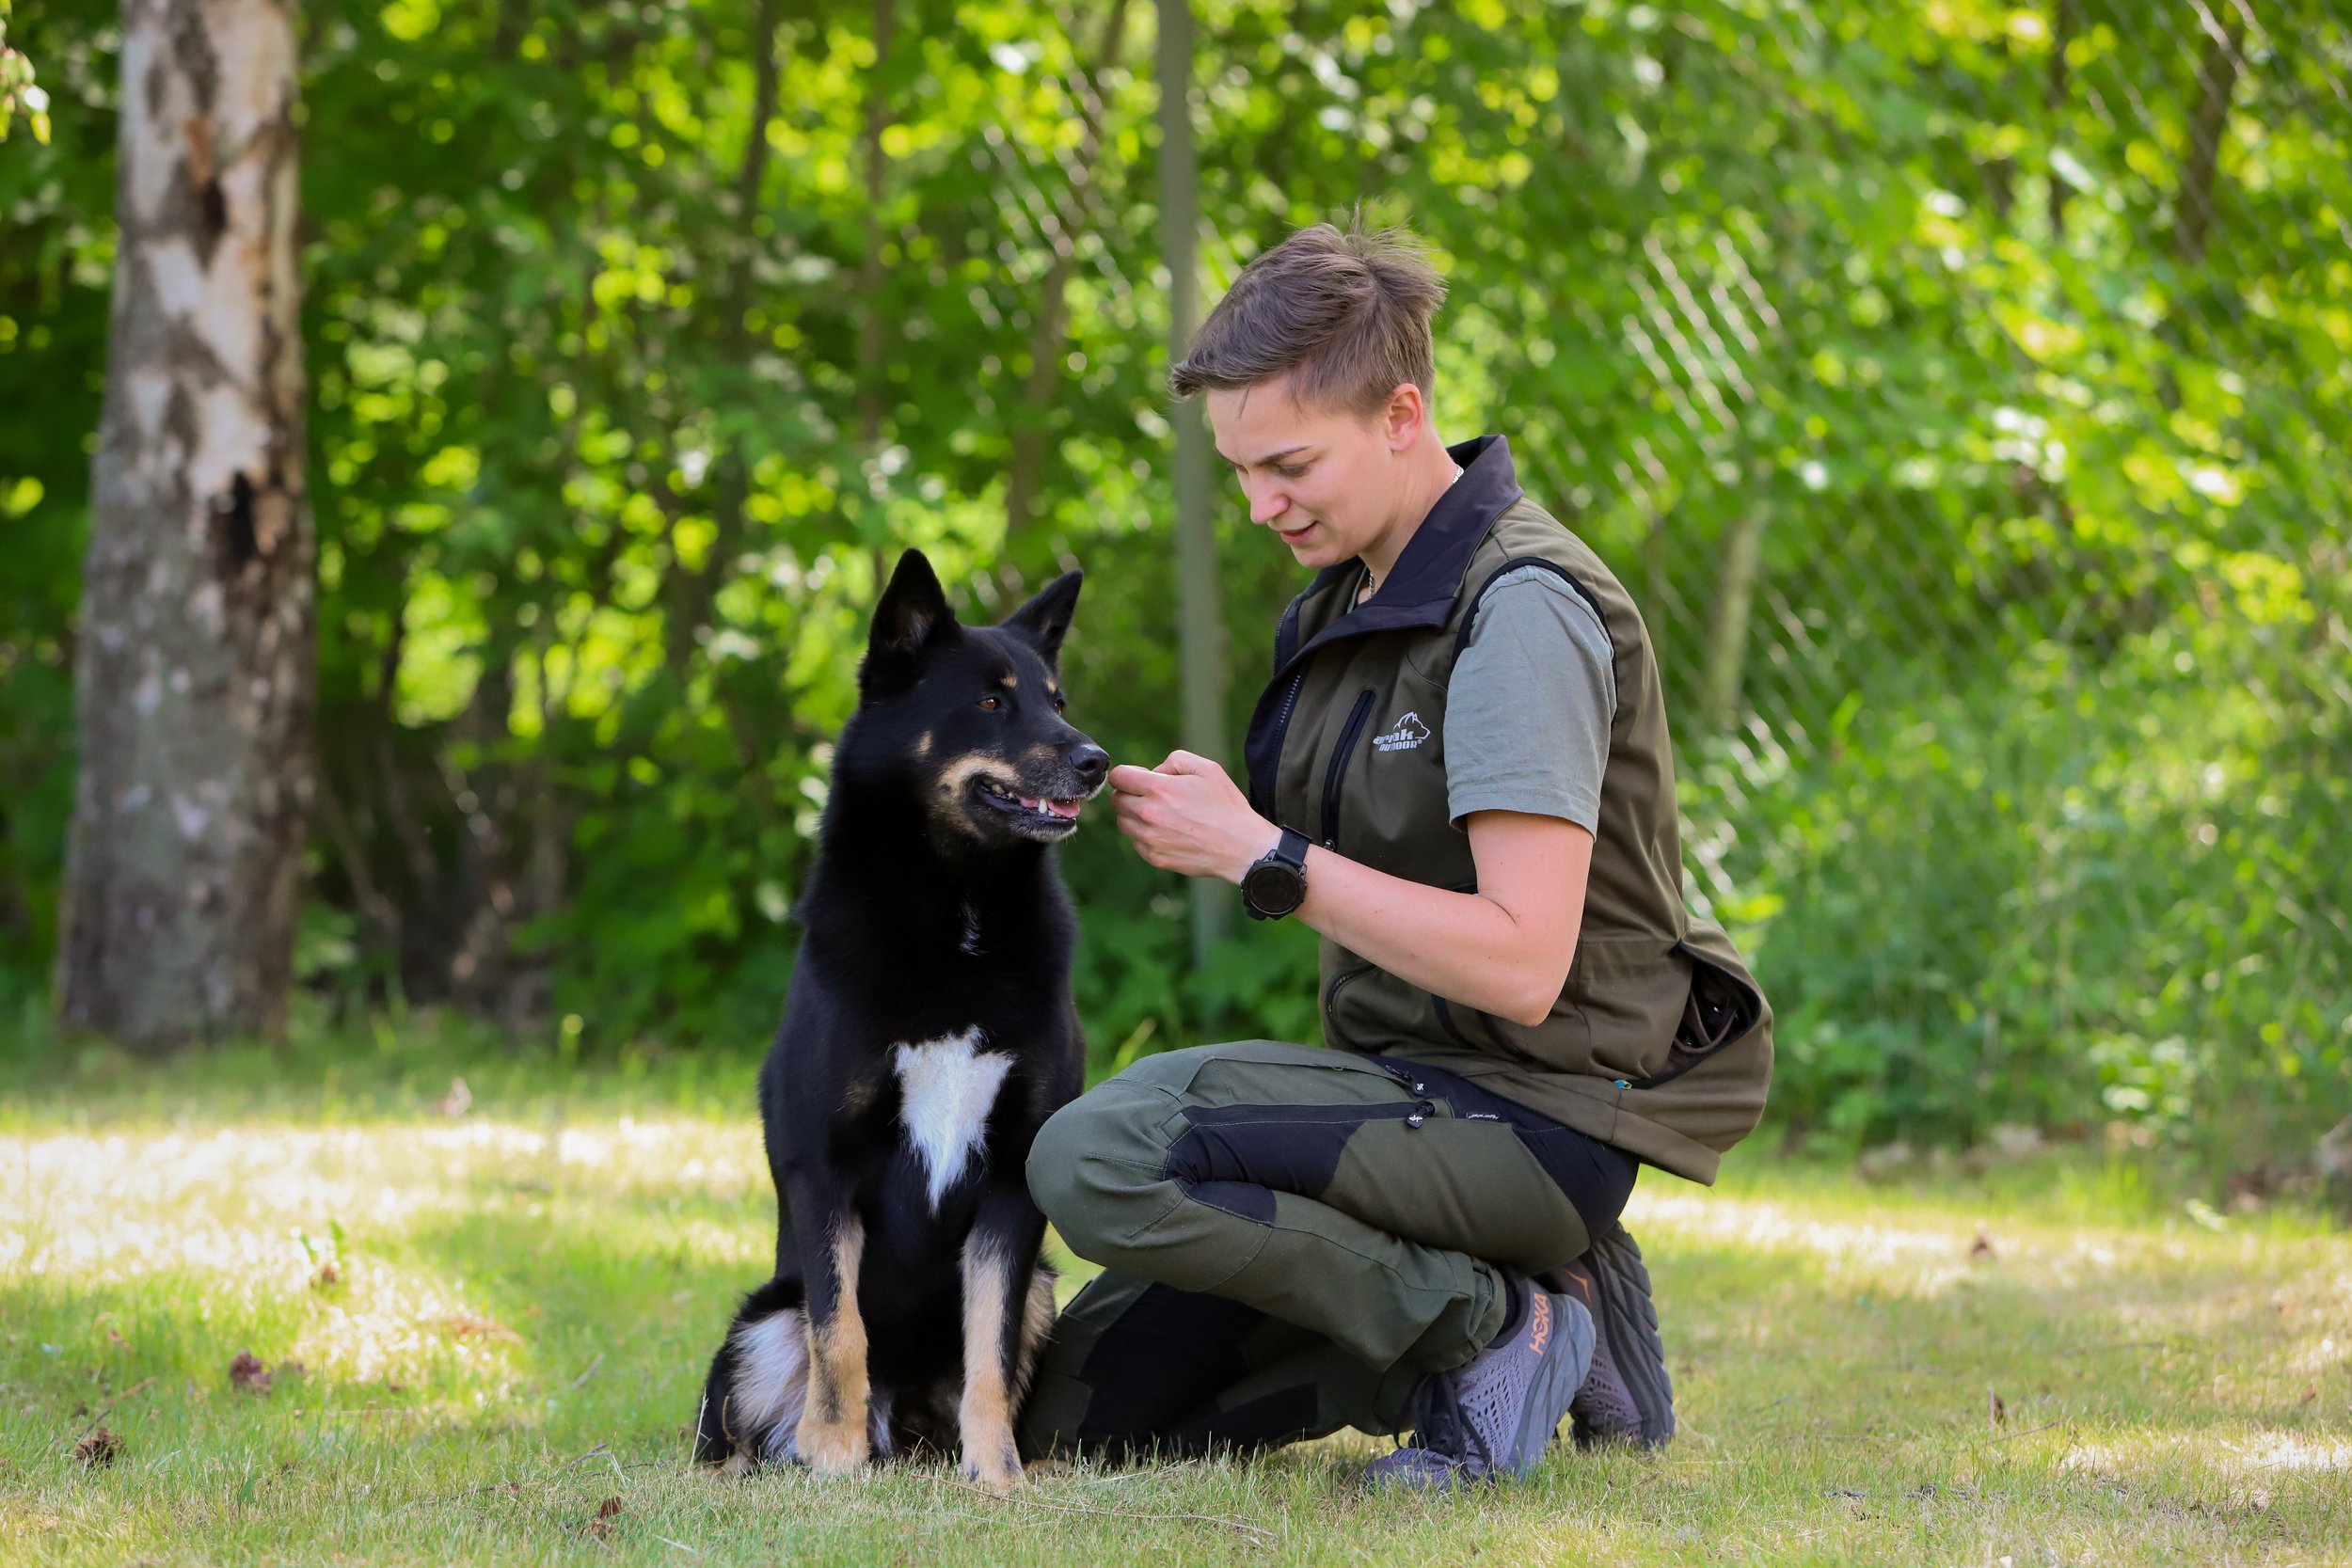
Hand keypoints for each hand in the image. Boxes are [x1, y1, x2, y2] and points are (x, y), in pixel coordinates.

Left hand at [1108, 751, 1281, 884]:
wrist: (1241, 847)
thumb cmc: (1226, 805)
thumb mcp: (1206, 768)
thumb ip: (1174, 760)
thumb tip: (1153, 772)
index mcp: (1158, 789)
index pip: (1119, 777)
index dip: (1128, 774)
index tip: (1140, 778)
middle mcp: (1148, 815)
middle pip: (1117, 800)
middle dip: (1130, 794)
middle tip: (1153, 796)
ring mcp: (1150, 839)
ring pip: (1123, 822)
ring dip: (1135, 816)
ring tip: (1161, 814)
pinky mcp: (1155, 857)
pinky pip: (1136, 842)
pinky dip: (1145, 835)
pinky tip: (1168, 832)